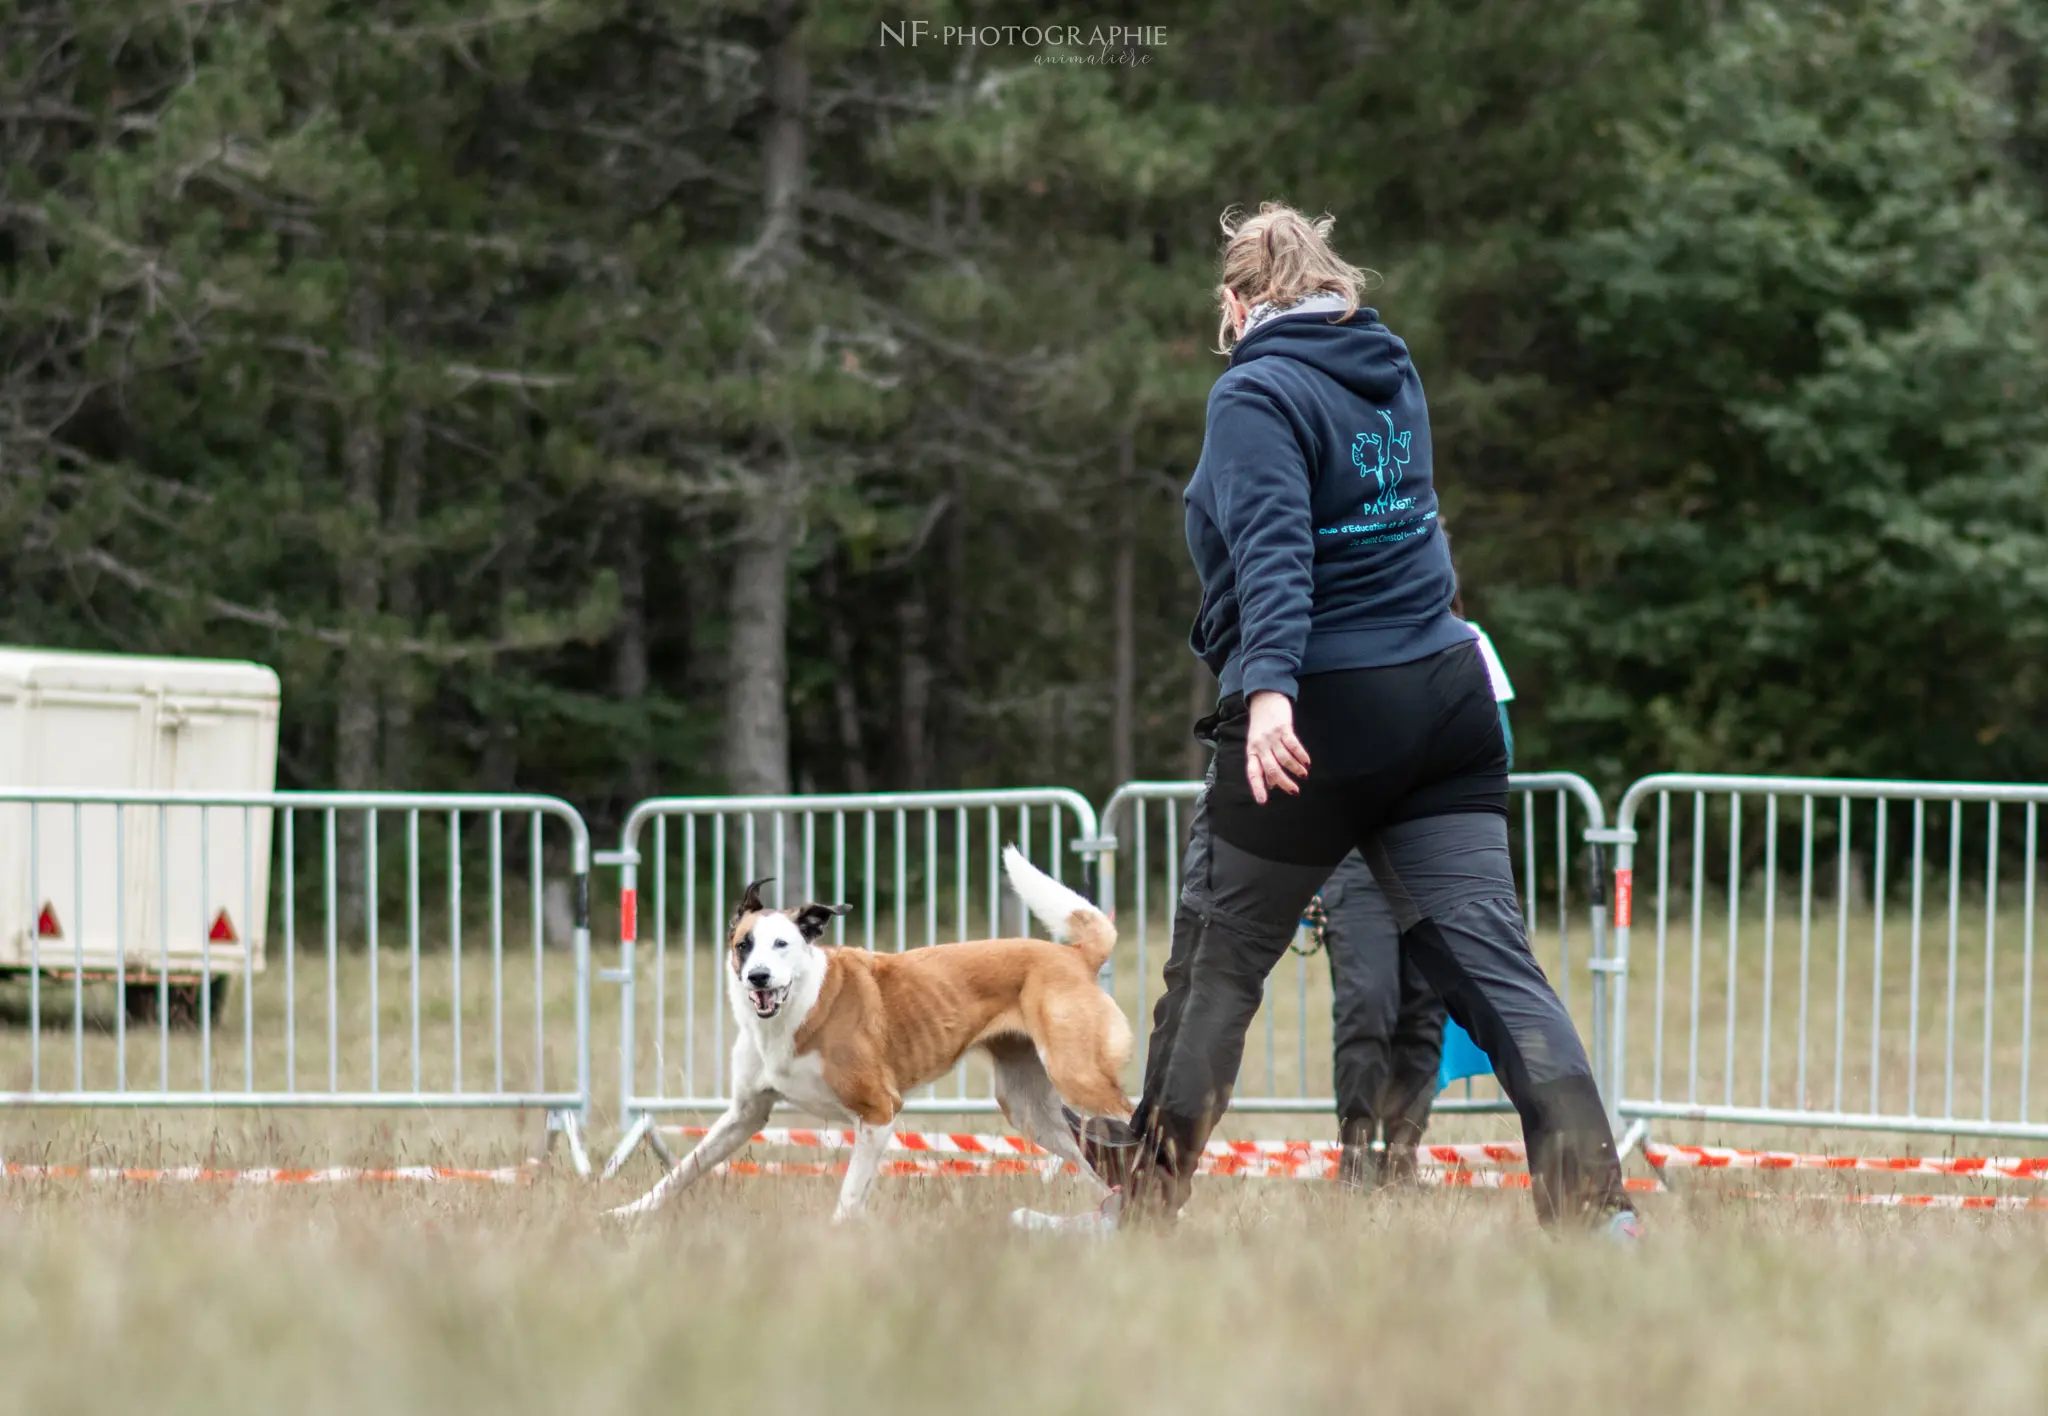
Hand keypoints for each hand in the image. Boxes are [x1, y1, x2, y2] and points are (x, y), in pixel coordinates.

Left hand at [1244, 690, 1310, 804]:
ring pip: (1284, 759)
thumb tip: (1272, 785)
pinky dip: (1301, 755)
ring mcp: (1271, 737)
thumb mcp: (1257, 744)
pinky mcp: (1283, 727)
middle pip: (1272, 769)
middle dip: (1284, 782)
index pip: (1253, 773)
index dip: (1258, 787)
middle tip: (1294, 791)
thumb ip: (1264, 763)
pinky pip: (1293, 745)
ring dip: (1295, 769)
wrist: (1264, 698)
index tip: (1263, 801)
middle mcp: (1260, 746)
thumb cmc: (1261, 725)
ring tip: (1303, 775)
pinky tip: (1307, 762)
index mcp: (1252, 752)